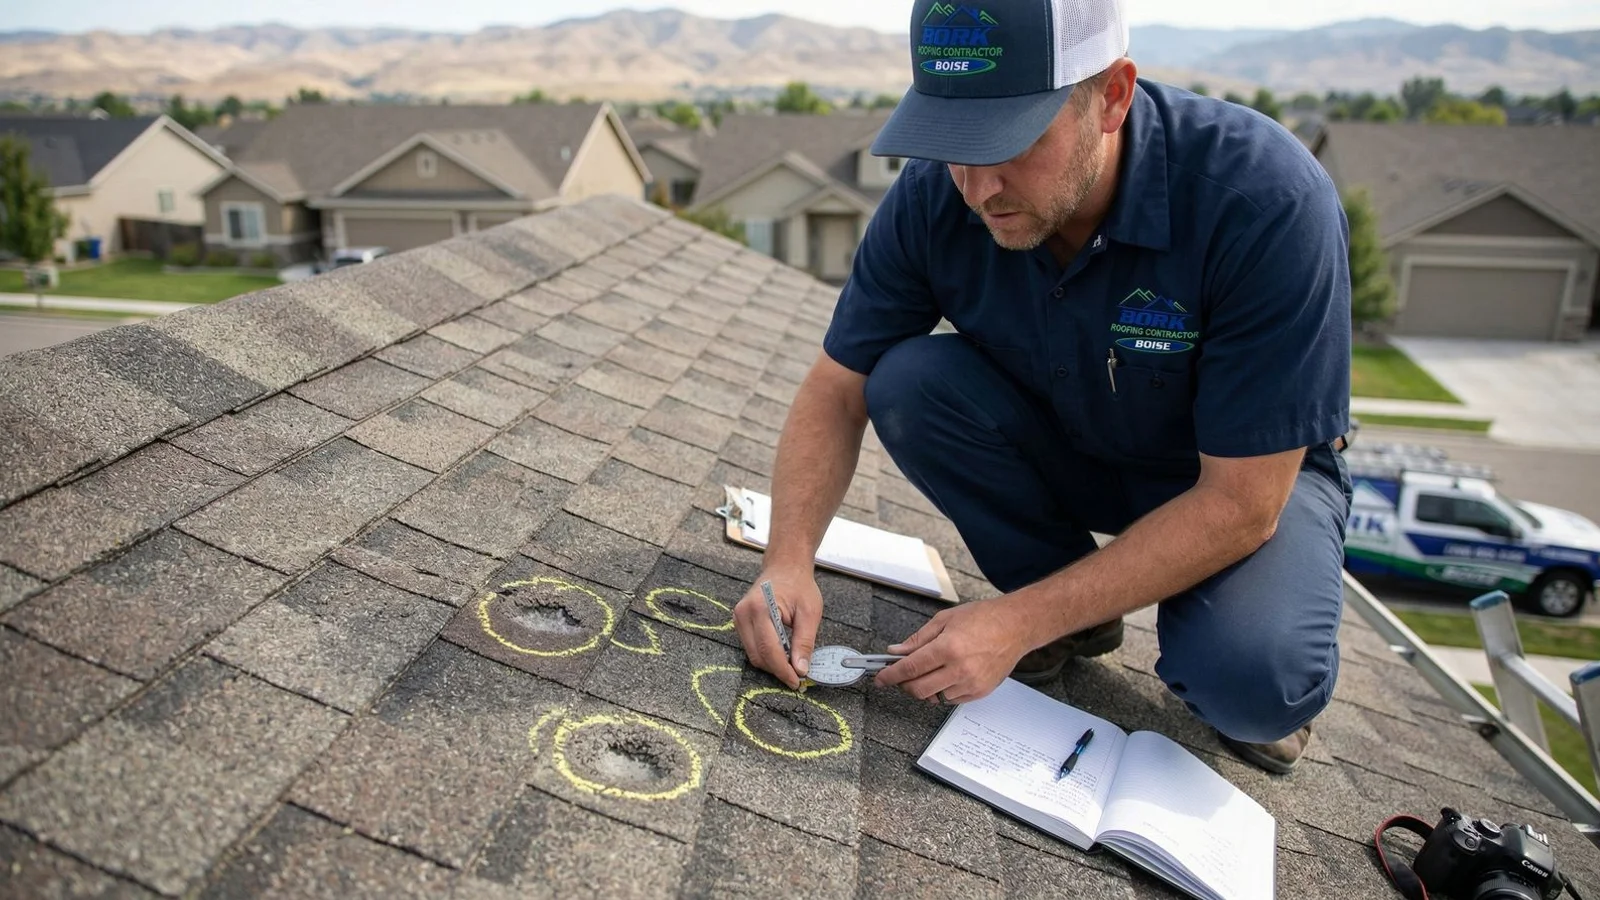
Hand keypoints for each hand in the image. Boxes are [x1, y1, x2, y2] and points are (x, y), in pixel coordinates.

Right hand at [732, 569, 822, 689]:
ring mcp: (738, 617)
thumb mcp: (810, 612)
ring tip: (792, 663)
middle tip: (797, 675)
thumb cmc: (799, 585)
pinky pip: (751, 647)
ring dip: (772, 663)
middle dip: (777, 669)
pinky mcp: (740, 622)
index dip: (783, 670)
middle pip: (758, 655)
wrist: (785, 567)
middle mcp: (744, 613)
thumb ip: (804, 642)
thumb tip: (801, 669)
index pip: (769, 649)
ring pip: (753, 654)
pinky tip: (782, 652)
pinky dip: (767, 654)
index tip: (797, 681)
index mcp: (761, 608)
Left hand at [874, 598, 1030, 704]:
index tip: (880, 679)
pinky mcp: (980, 691)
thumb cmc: (983, 618)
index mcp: (948, 647)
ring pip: (934, 698)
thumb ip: (917, 639)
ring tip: (929, 671)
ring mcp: (971, 682)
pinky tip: (945, 676)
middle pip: (918, 689)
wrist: (1016, 626)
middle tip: (901, 675)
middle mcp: (959, 668)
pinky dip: (942, 692)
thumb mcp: (944, 620)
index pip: (910, 668)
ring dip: (924, 688)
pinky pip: (951, 700)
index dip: (890, 676)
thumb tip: (895, 652)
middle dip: (904, 685)